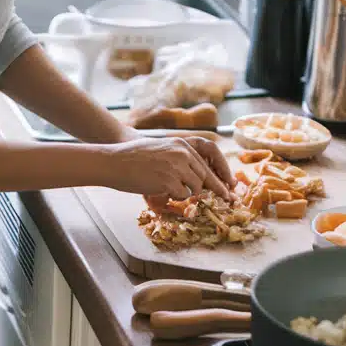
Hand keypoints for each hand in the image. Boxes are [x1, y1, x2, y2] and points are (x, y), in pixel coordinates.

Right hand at [104, 135, 234, 200]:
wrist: (115, 161)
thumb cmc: (133, 158)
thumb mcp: (162, 150)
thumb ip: (179, 159)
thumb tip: (195, 177)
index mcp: (183, 144)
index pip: (208, 162)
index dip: (220, 177)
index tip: (230, 189)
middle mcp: (183, 153)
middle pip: (206, 176)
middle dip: (216, 190)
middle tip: (228, 201)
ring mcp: (177, 167)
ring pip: (196, 188)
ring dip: (188, 194)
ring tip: (172, 191)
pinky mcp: (169, 181)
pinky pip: (182, 195)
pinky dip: (175, 198)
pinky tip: (163, 192)